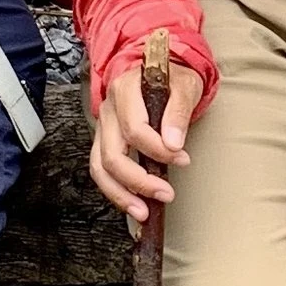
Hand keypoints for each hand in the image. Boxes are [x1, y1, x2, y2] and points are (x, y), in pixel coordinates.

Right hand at [91, 58, 204, 221]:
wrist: (160, 72)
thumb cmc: (173, 78)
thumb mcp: (185, 85)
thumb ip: (178, 111)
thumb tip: (174, 143)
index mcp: (124, 90)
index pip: (134, 128)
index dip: (157, 149)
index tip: (182, 158)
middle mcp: (108, 110)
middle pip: (113, 154)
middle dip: (139, 180)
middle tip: (166, 194)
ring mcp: (103, 128)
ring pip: (100, 168)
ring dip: (121, 194)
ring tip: (143, 212)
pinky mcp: (104, 142)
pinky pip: (102, 171)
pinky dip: (117, 191)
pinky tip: (134, 204)